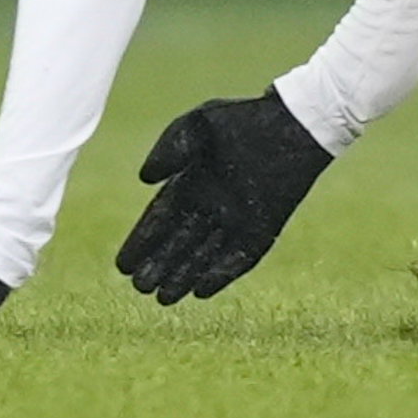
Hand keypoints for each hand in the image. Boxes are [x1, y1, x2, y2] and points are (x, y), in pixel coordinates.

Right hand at [116, 90, 336, 303]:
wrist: (295, 122)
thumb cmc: (244, 119)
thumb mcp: (198, 124)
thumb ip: (170, 148)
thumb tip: (144, 180)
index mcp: (192, 183)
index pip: (160, 220)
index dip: (141, 243)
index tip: (123, 265)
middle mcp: (211, 206)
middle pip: (178, 244)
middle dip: (158, 266)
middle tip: (140, 287)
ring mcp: (238, 219)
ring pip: (205, 256)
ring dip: (184, 277)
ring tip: (163, 298)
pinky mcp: (264, 227)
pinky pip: (240, 258)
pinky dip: (221, 274)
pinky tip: (201, 291)